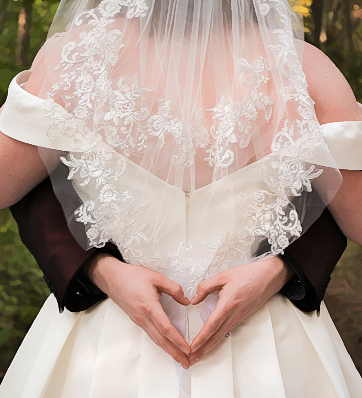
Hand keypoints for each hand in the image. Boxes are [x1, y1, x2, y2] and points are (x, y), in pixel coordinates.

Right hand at [84, 253, 190, 368]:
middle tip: (187, 363)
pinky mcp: (136, 320)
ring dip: (168, 350)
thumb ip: (173, 288)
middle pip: (160, 340)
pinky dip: (161, 342)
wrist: (112, 278)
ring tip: (179, 357)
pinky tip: (167, 344)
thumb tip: (186, 301)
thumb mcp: (156, 277)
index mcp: (149, 306)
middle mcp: (143, 317)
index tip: (188, 349)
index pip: (166, 328)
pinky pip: (150, 334)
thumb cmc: (132, 276)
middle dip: (174, 353)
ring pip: (155, 339)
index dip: (178, 340)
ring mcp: (138, 320)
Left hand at [188, 256, 293, 364]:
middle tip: (192, 359)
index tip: (192, 347)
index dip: (201, 338)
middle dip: (203, 349)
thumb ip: (206, 286)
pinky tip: (213, 341)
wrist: (269, 277)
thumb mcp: (223, 276)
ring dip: (210, 346)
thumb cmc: (248, 274)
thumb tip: (194, 299)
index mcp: (228, 303)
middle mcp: (235, 314)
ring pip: (222, 335)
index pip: (212, 325)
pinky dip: (218, 339)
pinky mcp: (243, 317)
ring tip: (199, 355)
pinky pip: (228, 330)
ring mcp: (240, 317)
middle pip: (217, 336)